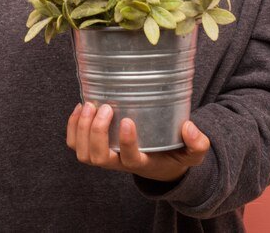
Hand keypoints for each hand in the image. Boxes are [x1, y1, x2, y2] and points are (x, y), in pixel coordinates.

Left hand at [66, 102, 210, 182]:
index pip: (129, 159)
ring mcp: (104, 156)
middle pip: (97, 157)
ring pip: (82, 153)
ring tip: (89, 105)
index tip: (128, 120)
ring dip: (81, 129)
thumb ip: (197, 143)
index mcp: (142, 164)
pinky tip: (80, 107)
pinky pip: (74, 144)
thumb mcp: (193, 153)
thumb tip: (189, 127)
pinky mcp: (94, 148)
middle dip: (96, 132)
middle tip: (105, 107)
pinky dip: (72, 127)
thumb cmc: (175, 154)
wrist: (160, 164)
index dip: (126, 142)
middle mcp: (119, 163)